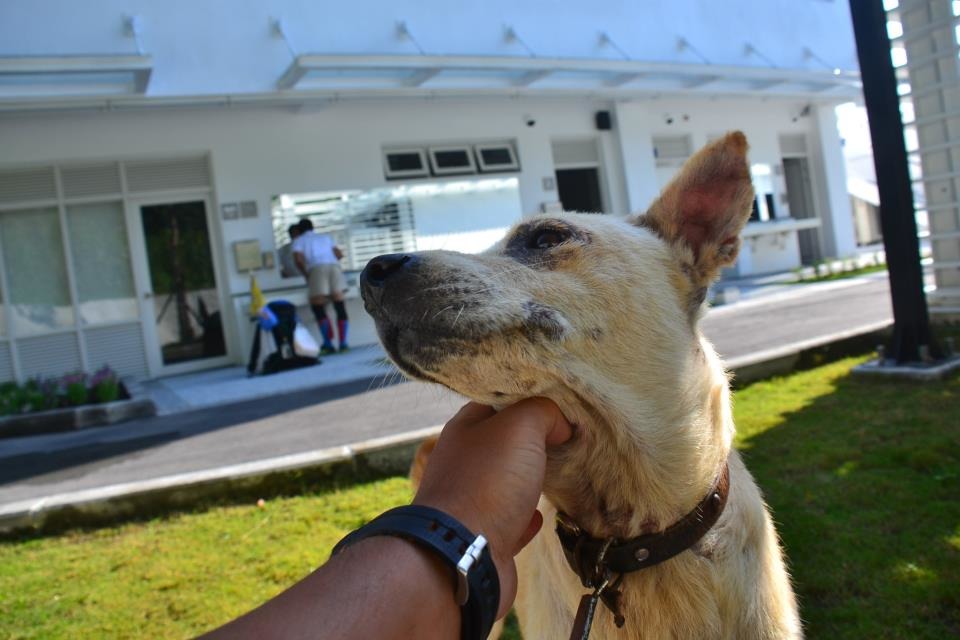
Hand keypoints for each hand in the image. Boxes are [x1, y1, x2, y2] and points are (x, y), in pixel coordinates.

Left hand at [413, 398, 572, 617]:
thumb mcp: (520, 426)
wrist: (462, 557)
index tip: (559, 404)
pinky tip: (539, 516)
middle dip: (531, 440)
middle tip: (565, 438)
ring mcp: (469, 503)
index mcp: (464, 429)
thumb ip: (542, 412)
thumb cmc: (488, 481)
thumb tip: (559, 423)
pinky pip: (507, 522)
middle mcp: (462, 463)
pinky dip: (524, 518)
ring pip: (504, 483)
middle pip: (501, 443)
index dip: (527, 399)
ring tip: (557, 473)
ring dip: (528, 479)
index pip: (496, 401)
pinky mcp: (482, 539)